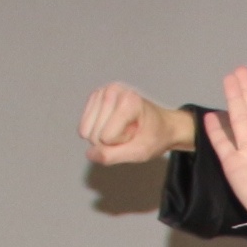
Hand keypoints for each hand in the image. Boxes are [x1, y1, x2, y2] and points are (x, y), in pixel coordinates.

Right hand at [80, 83, 197, 166]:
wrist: (162, 125)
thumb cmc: (155, 136)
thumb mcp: (140, 152)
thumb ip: (113, 155)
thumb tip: (89, 153)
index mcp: (129, 100)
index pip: (106, 138)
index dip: (121, 143)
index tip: (137, 134)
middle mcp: (113, 90)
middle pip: (94, 135)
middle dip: (111, 141)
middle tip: (130, 131)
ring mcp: (101, 91)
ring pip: (86, 132)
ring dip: (104, 136)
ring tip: (124, 127)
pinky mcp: (94, 97)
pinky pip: (83, 128)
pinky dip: (98, 131)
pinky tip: (114, 124)